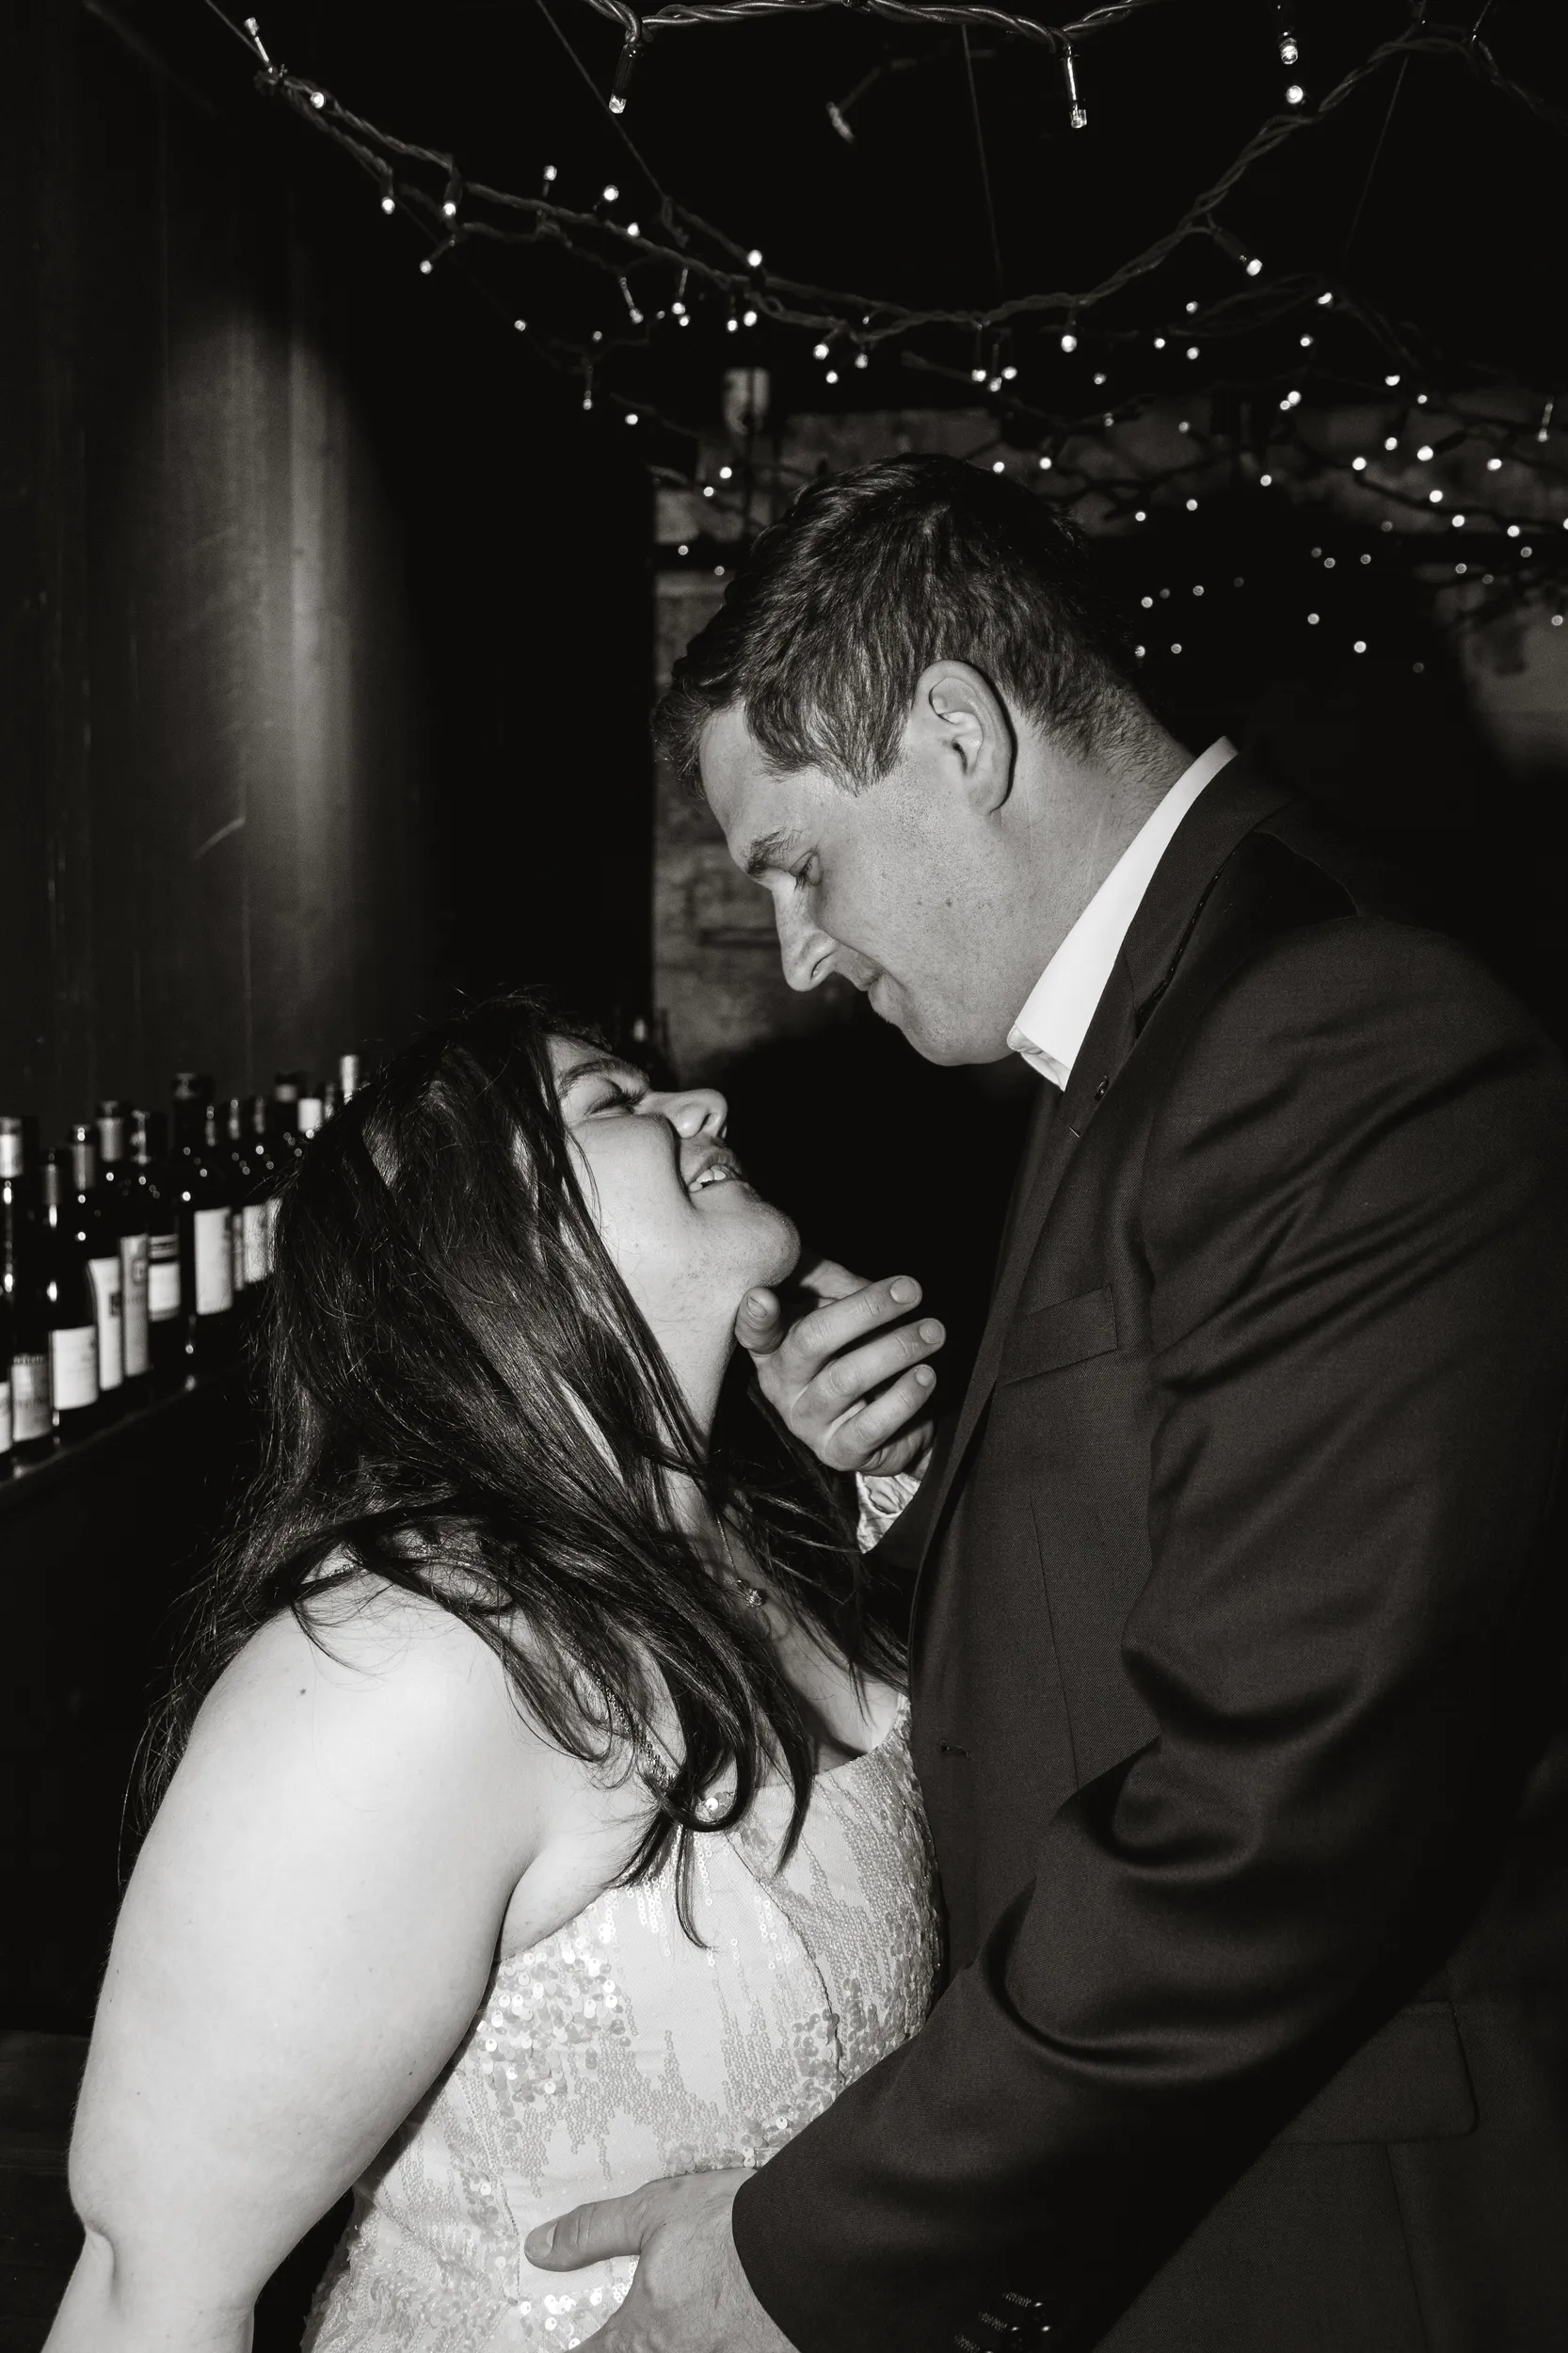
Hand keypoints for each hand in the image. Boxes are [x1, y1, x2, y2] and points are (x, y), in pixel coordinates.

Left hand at [525, 2168, 795, 2350]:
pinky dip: (716, 2341)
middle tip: (635, 2326)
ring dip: (675, 2339)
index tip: (572, 2344)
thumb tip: (540, 2248)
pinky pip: (722, 2352)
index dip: (575, 2351)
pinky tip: (720, 2321)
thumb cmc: (735, 2228)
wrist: (812, 2246)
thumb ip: (593, 2232)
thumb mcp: (653, 2213)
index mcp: (644, 2335)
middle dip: (627, 2344)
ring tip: (686, 2315)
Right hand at [736, 1258, 941, 1476]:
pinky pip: (871, 1424)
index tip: (764, 1296)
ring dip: (897, 1348)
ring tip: (933, 1332)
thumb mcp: (847, 1314)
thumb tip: (859, 1275)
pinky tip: (925, 1376)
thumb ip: (841, 1287)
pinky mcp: (838, 1451)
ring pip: (847, 1378)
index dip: (756, 1317)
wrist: (895, 1427)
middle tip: (911, 1292)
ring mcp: (807, 1421)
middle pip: (812, 1340)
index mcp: (776, 1347)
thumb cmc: (862, 1356)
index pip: (755, 1331)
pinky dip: (904, 1396)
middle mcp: (783, 1385)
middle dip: (866, 1309)